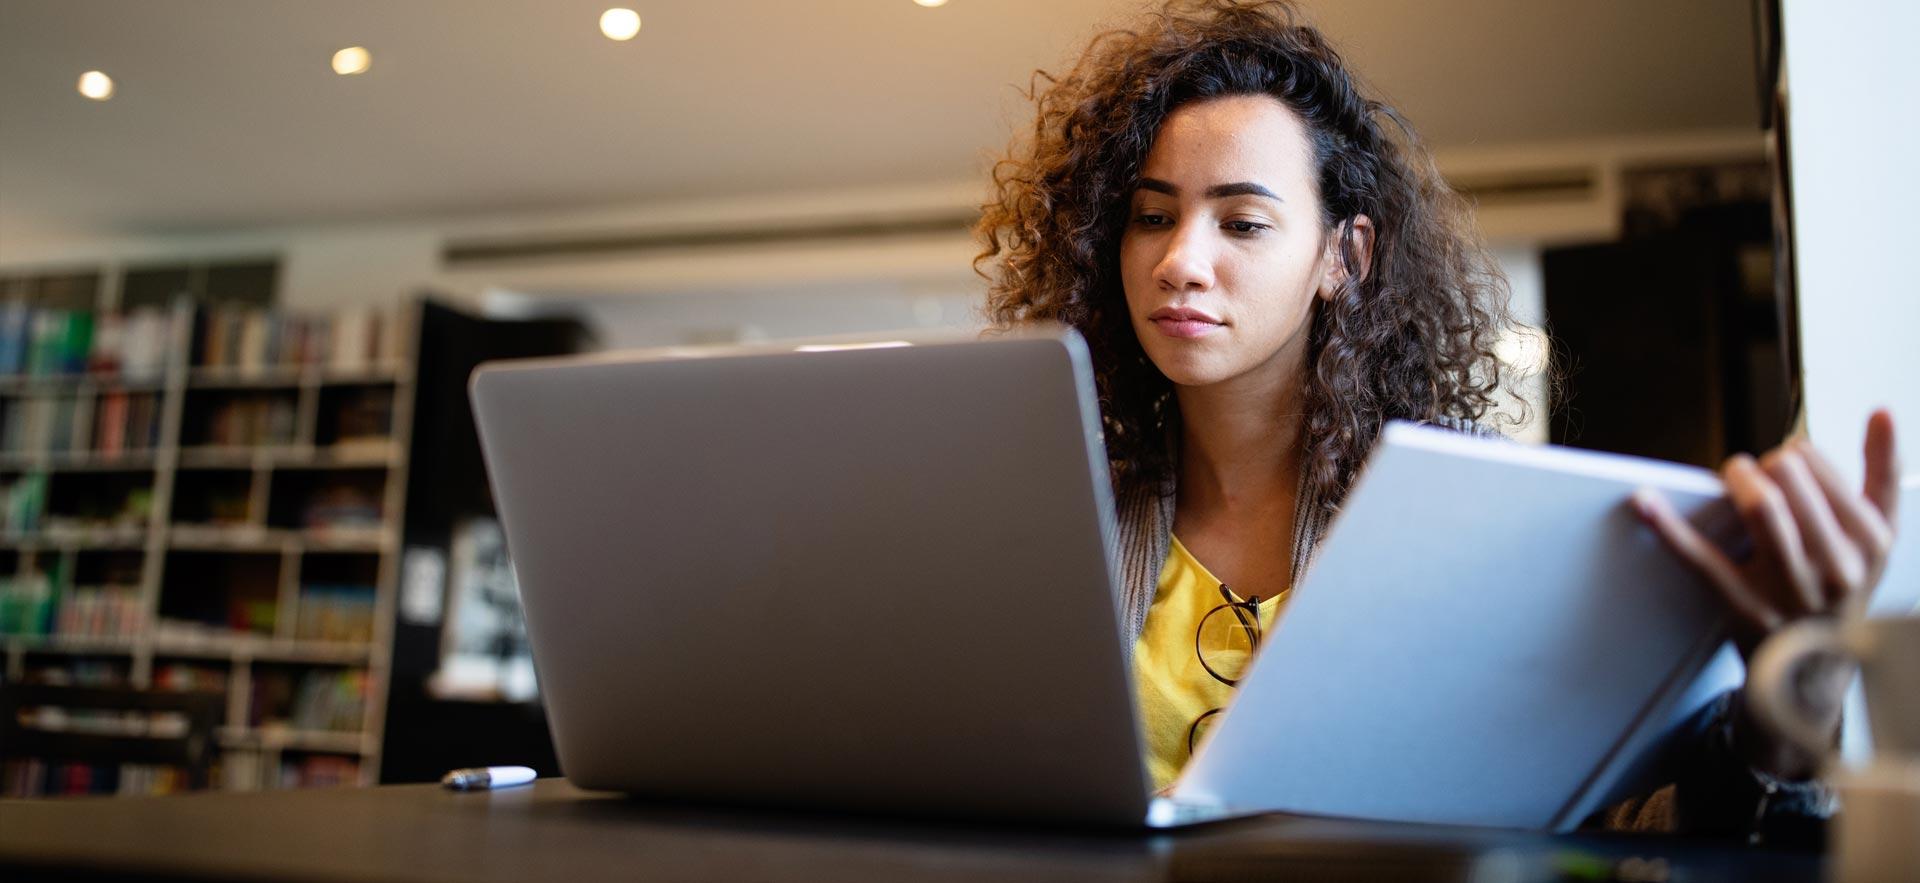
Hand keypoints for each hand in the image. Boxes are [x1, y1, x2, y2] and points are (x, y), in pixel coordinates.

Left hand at [1631, 409, 1899, 778]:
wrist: (1814, 671)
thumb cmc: (1838, 587)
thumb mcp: (1874, 536)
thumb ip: (1881, 473)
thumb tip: (1882, 410)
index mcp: (1871, 540)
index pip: (1823, 468)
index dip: (1795, 454)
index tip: (1787, 460)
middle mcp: (1838, 565)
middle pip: (1790, 483)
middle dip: (1765, 464)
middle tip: (1756, 472)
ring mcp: (1790, 588)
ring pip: (1762, 509)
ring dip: (1738, 478)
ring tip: (1734, 474)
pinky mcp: (1743, 606)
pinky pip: (1702, 559)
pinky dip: (1669, 526)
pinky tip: (1644, 500)